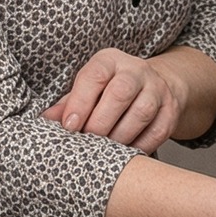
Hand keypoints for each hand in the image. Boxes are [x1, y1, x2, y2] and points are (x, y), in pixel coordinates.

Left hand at [44, 49, 187, 153]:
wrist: (155, 86)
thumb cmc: (110, 90)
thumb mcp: (89, 88)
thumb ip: (68, 103)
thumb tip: (45, 120)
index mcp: (110, 61)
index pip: (96, 75)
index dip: (81, 102)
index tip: (70, 126)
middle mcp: (136, 70)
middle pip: (121, 92)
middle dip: (100, 122)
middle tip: (87, 142)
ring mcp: (158, 89)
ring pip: (142, 112)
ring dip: (120, 136)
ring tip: (105, 152)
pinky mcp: (171, 110)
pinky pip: (157, 131)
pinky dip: (140, 146)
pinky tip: (125, 155)